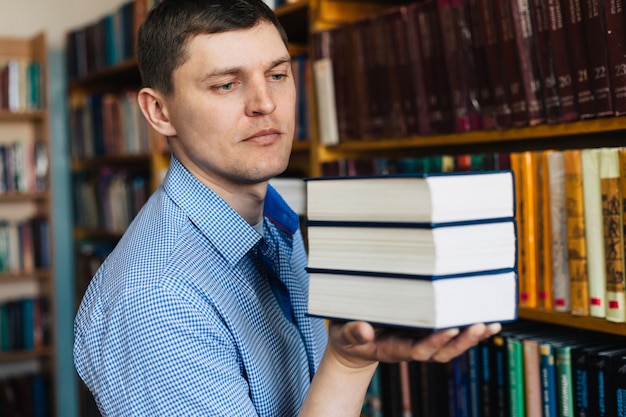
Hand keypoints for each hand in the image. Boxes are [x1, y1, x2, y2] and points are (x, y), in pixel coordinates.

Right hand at [327, 321, 501, 368]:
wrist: (354, 347)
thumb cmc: (349, 337)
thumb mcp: (345, 334)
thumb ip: (354, 333)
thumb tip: (364, 330)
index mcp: (393, 349)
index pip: (418, 349)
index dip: (436, 341)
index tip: (451, 328)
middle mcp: (411, 348)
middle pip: (442, 351)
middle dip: (462, 341)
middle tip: (479, 326)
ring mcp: (420, 342)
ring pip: (450, 346)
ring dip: (472, 337)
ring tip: (491, 324)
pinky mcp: (425, 335)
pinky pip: (450, 335)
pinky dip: (469, 330)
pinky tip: (487, 321)